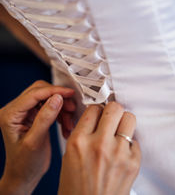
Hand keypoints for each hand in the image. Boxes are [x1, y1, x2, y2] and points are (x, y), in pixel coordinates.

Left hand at [0, 80, 74, 194]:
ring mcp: (24, 112)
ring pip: (47, 98)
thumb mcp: (35, 142)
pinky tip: (65, 125)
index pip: (34, 94)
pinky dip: (60, 113)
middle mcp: (15, 110)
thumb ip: (45, 118)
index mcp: (10, 114)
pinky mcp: (32, 115)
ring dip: (61, 108)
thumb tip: (57, 98)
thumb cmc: (24, 164)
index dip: (54, 91)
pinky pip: (49, 106)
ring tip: (69, 122)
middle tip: (71, 108)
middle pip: (40, 92)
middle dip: (59, 99)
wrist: (24, 175)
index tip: (69, 93)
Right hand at [58, 102, 140, 194]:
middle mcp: (98, 144)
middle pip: (114, 108)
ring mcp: (118, 153)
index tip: (99, 114)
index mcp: (78, 141)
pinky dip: (130, 144)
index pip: (93, 108)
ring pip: (129, 118)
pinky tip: (122, 153)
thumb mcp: (69, 156)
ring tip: (119, 132)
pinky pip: (136, 141)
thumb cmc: (76, 188)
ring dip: (124, 122)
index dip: (97, 110)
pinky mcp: (133, 163)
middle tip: (111, 118)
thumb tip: (97, 116)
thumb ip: (83, 134)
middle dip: (113, 111)